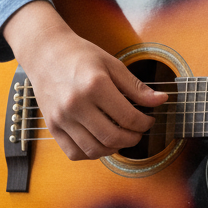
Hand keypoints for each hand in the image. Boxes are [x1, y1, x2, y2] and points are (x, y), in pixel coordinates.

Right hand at [3, 1, 167, 159]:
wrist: (46, 54)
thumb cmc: (81, 56)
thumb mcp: (113, 64)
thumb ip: (136, 86)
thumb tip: (161, 100)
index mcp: (95, 86)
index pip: (127, 117)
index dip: (144, 123)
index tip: (149, 119)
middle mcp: (76, 105)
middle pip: (112, 137)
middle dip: (133, 138)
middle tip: (139, 131)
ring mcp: (61, 118)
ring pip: (94, 150)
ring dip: (114, 149)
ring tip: (123, 137)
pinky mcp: (52, 127)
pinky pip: (74, 153)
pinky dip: (92, 154)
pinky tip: (102, 142)